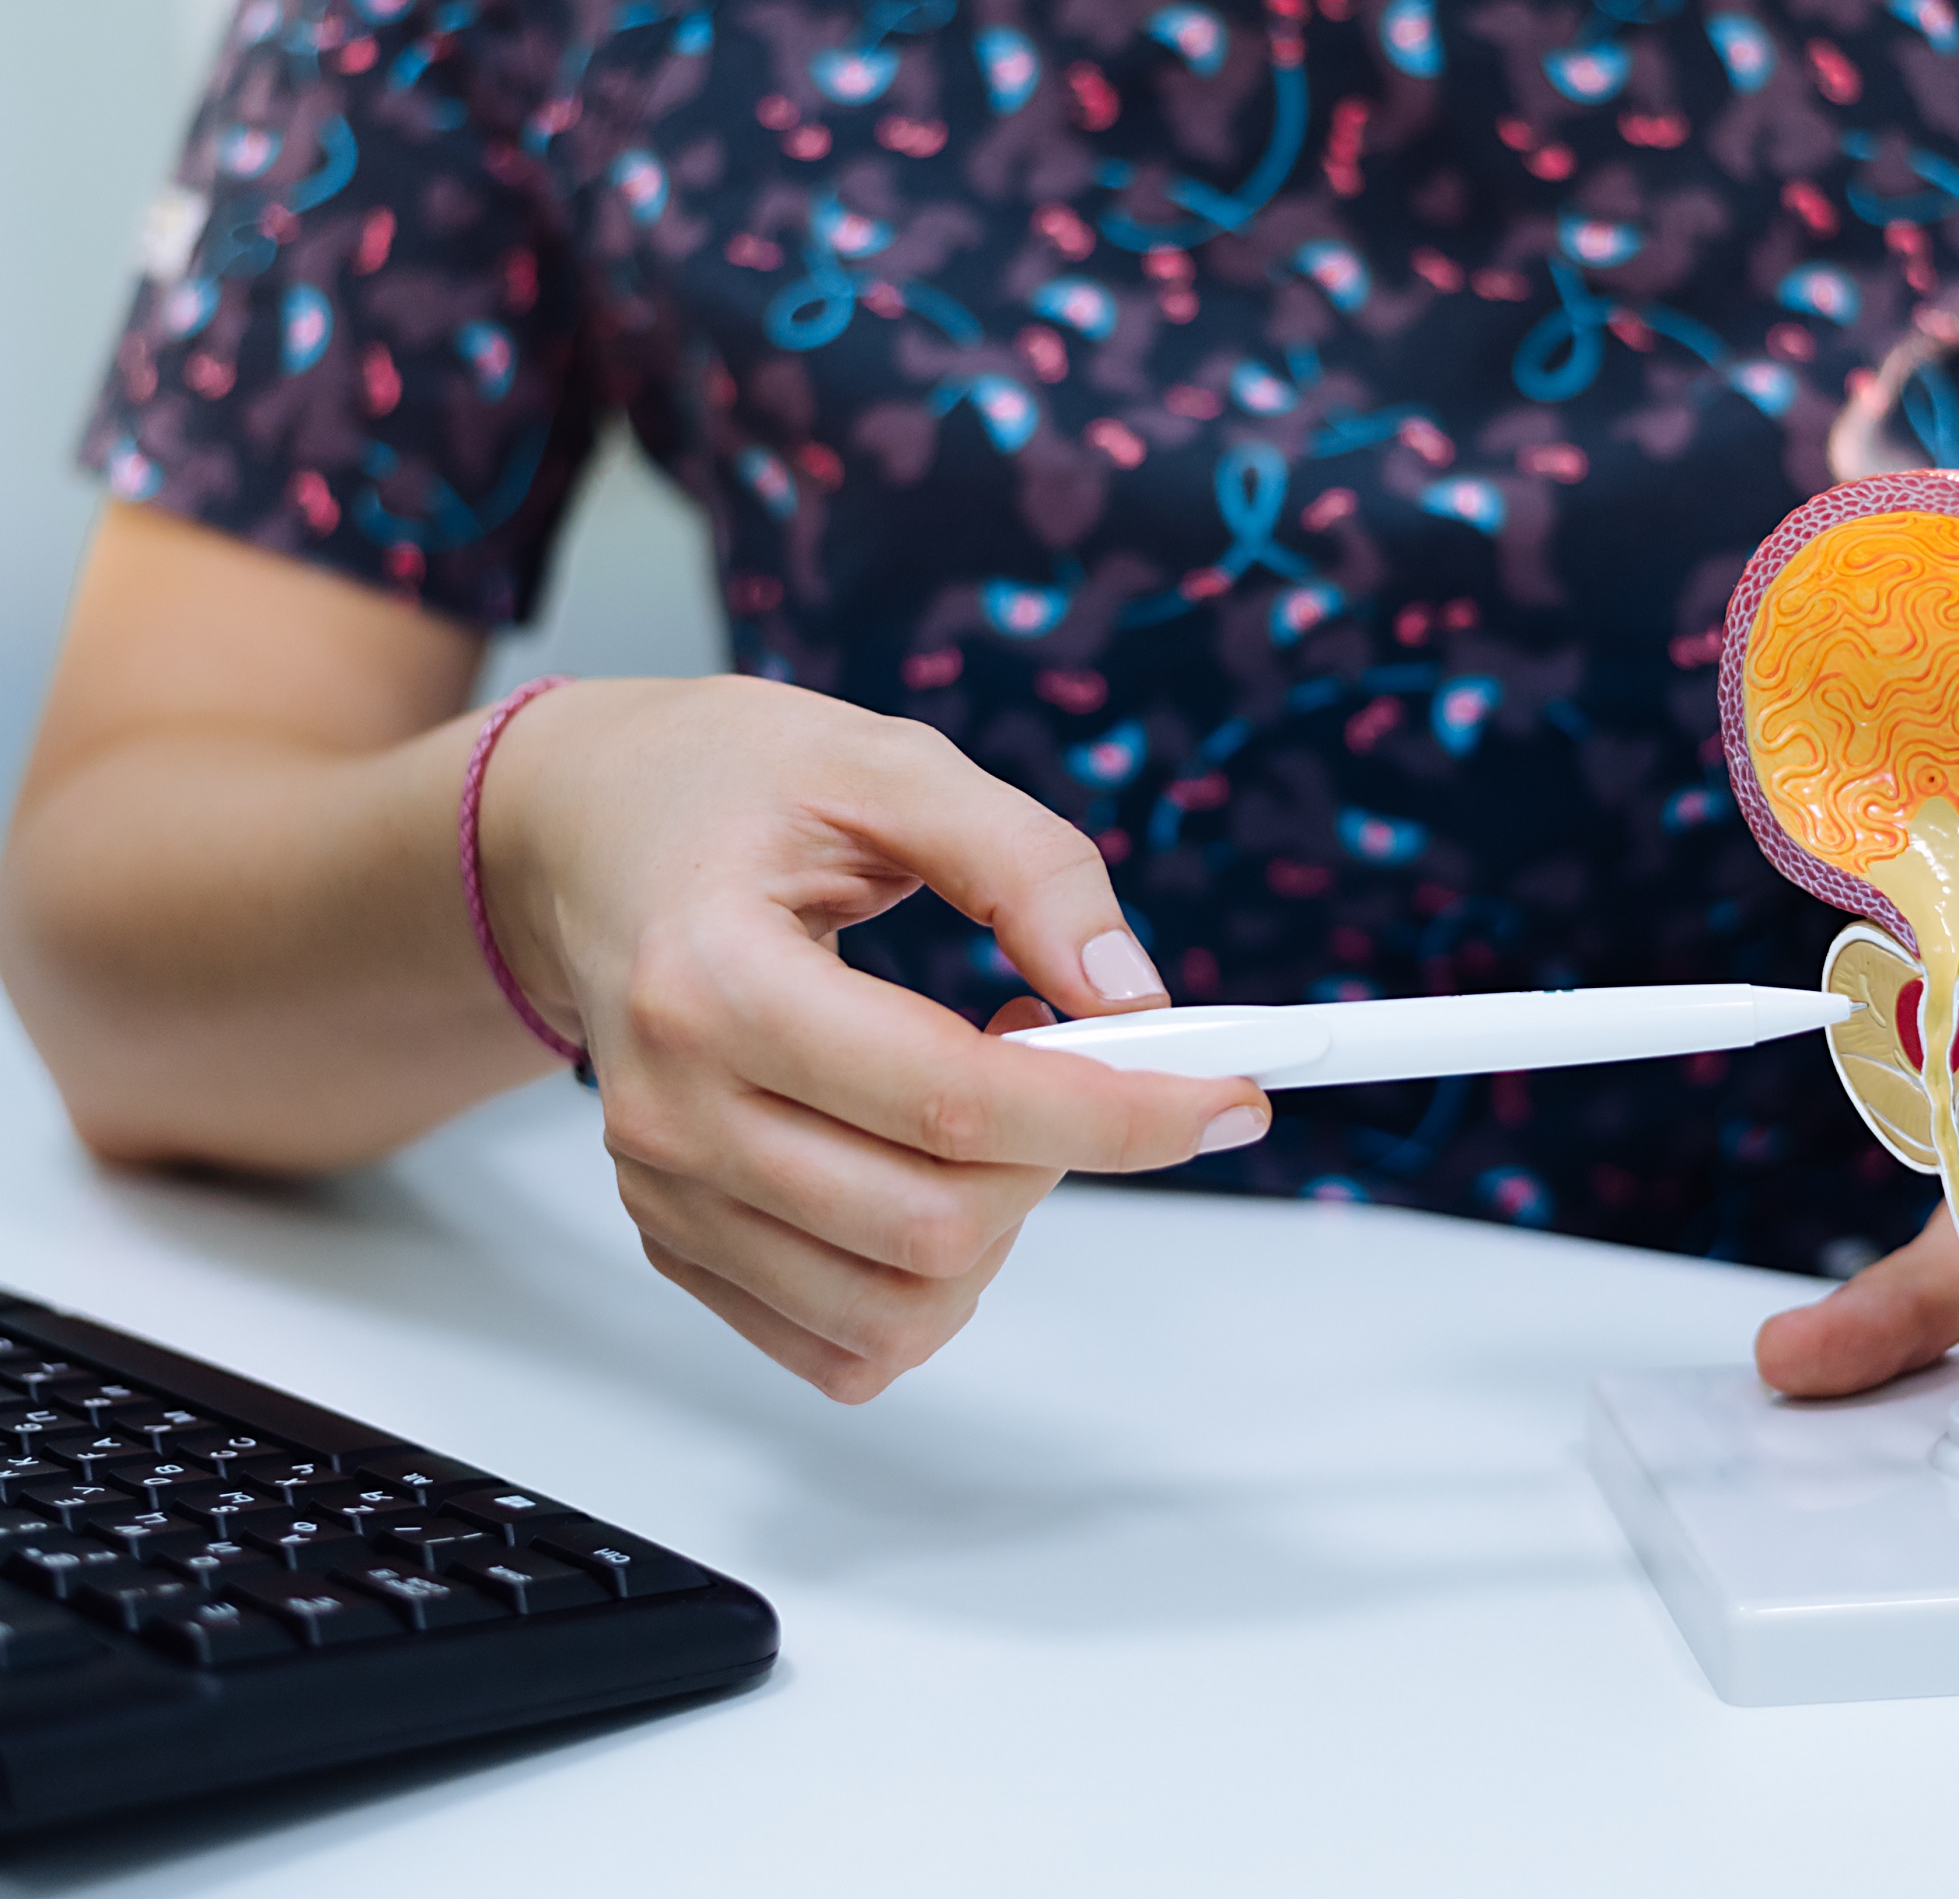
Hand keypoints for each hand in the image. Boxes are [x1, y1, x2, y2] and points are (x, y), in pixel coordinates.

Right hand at [475, 676, 1266, 1400]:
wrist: (582, 838)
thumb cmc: (730, 789)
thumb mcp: (890, 765)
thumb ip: (1030, 867)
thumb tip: (1136, 1001)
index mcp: (715, 982)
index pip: (957, 1103)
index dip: (1120, 1115)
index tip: (1229, 1099)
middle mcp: (672, 1111)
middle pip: (939, 1224)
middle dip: (1060, 1156)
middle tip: (1065, 1050)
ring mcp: (665, 1193)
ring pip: (899, 1311)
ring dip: (1002, 1227)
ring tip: (986, 1099)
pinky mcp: (676, 1241)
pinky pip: (843, 1341)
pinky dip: (930, 1283)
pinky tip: (929, 1165)